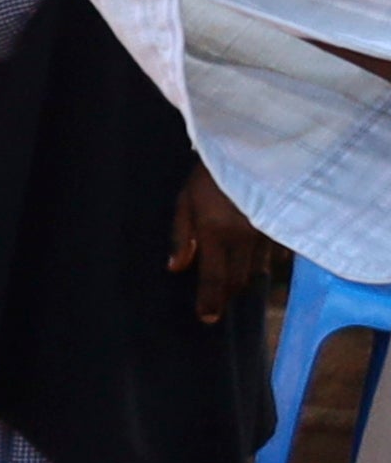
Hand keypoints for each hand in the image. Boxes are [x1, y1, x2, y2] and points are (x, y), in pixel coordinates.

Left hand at [176, 166, 286, 326]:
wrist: (255, 144)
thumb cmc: (212, 170)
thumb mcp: (186, 199)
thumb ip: (181, 235)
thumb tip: (176, 267)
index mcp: (216, 232)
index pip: (214, 278)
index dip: (211, 302)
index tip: (207, 318)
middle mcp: (245, 237)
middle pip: (239, 279)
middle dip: (227, 293)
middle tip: (216, 301)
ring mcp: (269, 231)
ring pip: (259, 270)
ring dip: (245, 278)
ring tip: (234, 283)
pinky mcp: (286, 224)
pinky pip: (278, 255)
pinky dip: (267, 262)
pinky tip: (257, 260)